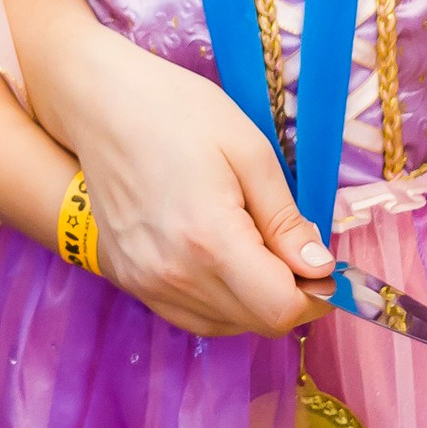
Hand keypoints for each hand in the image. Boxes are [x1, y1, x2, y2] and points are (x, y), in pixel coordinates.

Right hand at [5, 0, 329, 339]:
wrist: (100, 104)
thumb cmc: (177, 111)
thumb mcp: (250, 151)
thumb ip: (286, 219)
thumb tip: (318, 268)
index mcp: (210, 240)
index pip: (280, 309)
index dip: (317, 296)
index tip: (326, 268)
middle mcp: (173, 275)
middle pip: (255, 322)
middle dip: (291, 296)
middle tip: (299, 251)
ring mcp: (144, 282)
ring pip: (224, 324)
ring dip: (255, 301)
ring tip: (259, 247)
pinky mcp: (127, 278)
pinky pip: (189, 313)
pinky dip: (220, 301)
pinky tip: (226, 260)